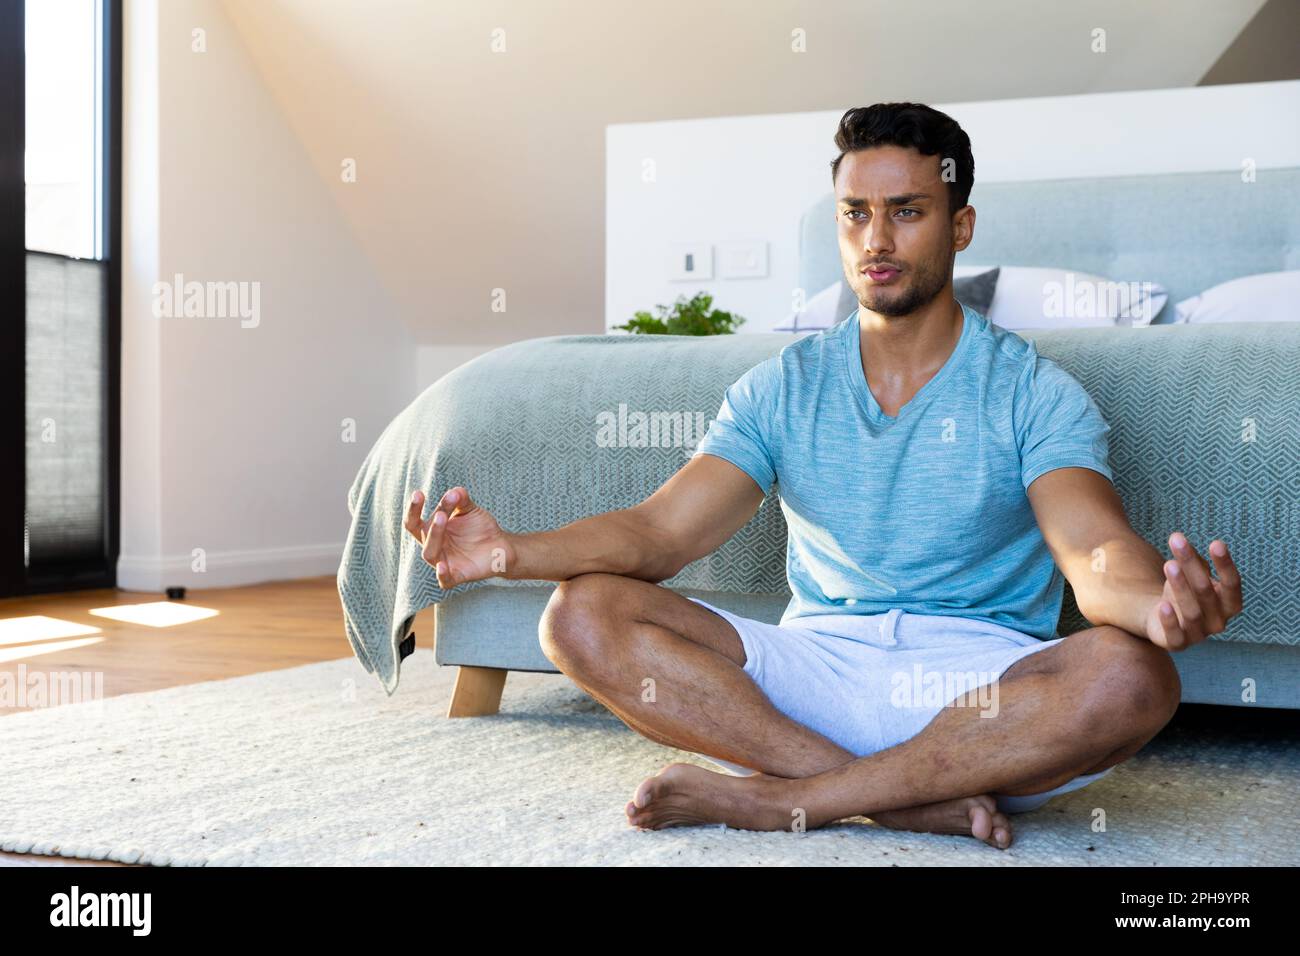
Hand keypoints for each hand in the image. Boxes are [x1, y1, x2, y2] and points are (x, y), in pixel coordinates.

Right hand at [403, 486, 513, 587]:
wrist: (500, 545)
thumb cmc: (480, 527)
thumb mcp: (470, 509)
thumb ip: (461, 499)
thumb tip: (455, 491)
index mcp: (432, 530)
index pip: (414, 521)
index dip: (413, 509)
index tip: (418, 494)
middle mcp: (434, 546)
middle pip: (421, 535)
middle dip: (430, 523)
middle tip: (441, 512)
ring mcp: (443, 561)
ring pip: (429, 553)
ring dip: (435, 535)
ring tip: (442, 518)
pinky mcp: (457, 575)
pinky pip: (444, 580)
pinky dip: (442, 574)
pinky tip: (442, 566)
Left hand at [1144, 532, 1242, 650]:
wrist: (1162, 617)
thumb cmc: (1184, 591)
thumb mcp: (1191, 575)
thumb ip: (1193, 561)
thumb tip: (1179, 540)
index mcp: (1228, 604)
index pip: (1233, 584)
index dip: (1226, 565)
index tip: (1216, 543)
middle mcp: (1218, 621)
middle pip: (1206, 591)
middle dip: (1192, 565)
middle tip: (1178, 541)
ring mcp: (1199, 635)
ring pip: (1192, 611)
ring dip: (1181, 587)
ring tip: (1169, 564)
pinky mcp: (1178, 644)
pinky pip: (1175, 635)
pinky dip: (1170, 621)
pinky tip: (1163, 605)